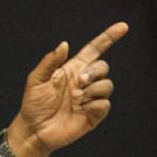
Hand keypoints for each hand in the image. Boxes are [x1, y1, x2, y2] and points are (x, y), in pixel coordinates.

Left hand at [6, 22, 128, 156]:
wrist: (33, 129)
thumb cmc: (33, 104)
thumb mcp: (36, 80)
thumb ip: (50, 62)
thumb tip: (64, 45)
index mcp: (72, 69)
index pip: (95, 50)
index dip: (108, 38)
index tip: (123, 27)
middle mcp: (84, 82)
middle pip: (103, 67)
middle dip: (94, 71)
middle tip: (78, 82)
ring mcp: (90, 98)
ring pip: (107, 85)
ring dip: (93, 89)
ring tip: (76, 99)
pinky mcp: (93, 115)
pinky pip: (104, 105)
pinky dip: (94, 104)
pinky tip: (80, 109)